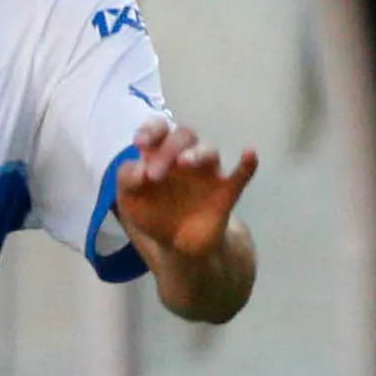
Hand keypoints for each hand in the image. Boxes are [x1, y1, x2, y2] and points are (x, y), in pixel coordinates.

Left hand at [113, 120, 257, 261]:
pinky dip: (246, 166)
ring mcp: (207, 173)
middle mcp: (185, 157)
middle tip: (155, 175)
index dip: (151, 130)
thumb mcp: (130, 199)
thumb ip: (126, 179)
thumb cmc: (153, 213)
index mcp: (160, 154)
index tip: (140, 143)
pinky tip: (250, 155)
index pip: (159, 129)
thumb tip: (138, 170)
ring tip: (186, 162)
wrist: (177, 246)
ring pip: (209, 150)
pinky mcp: (225, 192)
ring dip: (198, 153)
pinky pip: (240, 175)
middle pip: (183, 136)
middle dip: (168, 149)